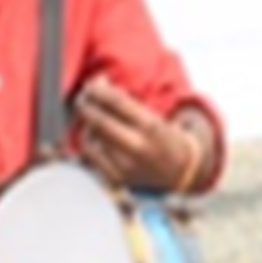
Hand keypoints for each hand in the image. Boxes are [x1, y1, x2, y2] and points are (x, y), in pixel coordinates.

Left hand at [68, 75, 195, 198]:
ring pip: (91, 137)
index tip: (90, 84)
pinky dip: (88, 141)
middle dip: (86, 105)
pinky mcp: (116, 178)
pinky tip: (92, 134)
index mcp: (150, 126)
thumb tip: (99, 85)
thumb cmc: (163, 138)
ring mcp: (125, 165)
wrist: (179, 171)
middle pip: (99, 120)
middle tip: (82, 97)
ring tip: (90, 115)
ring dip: (86, 123)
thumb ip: (125, 101)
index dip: (99, 91)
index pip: (116, 102)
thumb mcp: (151, 115)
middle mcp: (136, 146)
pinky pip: (90, 155)